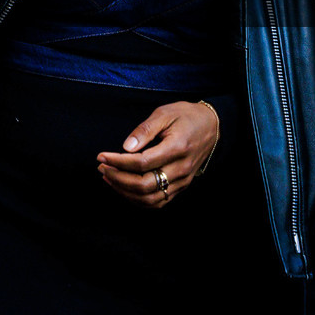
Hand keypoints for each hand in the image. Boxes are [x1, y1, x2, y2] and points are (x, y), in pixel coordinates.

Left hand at [96, 100, 219, 208]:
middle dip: (118, 179)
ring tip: (109, 178)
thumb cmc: (186, 116)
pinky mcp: (182, 186)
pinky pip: (159, 201)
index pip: (142, 163)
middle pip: (144, 185)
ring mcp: (183, 180)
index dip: (118, 162)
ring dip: (125, 192)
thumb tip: (126, 147)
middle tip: (102, 167)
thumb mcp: (165, 113)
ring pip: (150, 198)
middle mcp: (181, 168)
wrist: (213, 126)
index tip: (102, 156)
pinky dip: (138, 199)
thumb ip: (145, 130)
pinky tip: (124, 188)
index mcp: (177, 148)